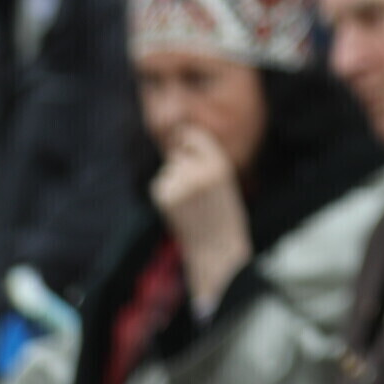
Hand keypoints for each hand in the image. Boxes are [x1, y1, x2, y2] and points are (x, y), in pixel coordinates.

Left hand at [150, 127, 251, 312]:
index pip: (194, 136)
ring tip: (190, 201)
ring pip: (168, 170)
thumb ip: (205, 160)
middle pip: (177, 154)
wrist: (217, 247)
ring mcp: (181, 184)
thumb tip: (175, 142)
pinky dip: (166, 193)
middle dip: (181, 165)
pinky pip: (160, 184)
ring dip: (174, 181)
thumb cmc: (222, 212)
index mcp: (219, 164)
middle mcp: (199, 171)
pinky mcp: (165, 197)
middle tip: (195, 189)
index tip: (186, 149)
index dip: (187, 141)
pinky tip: (179, 208)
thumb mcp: (223, 180)